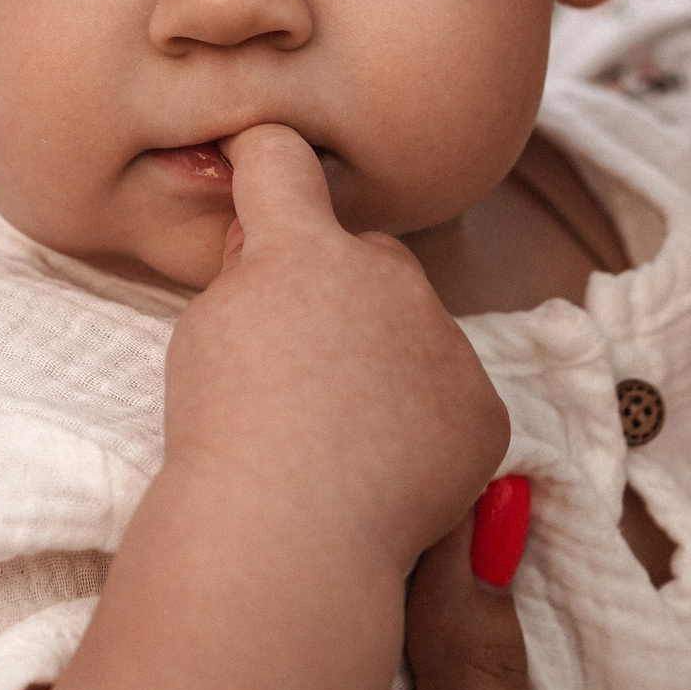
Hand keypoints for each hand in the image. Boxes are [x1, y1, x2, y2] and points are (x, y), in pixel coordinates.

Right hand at [163, 125, 510, 575]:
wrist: (288, 531)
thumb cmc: (223, 434)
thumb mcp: (208, 331)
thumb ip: (248, 277)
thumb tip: (271, 250)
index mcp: (305, 248)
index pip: (283, 160)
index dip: (267, 158)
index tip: (263, 159)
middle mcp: (388, 273)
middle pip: (368, 258)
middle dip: (342, 293)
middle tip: (301, 370)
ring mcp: (444, 339)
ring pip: (415, 333)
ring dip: (388, 363)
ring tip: (340, 436)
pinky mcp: (483, 408)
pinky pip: (452, 401)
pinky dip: (425, 428)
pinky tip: (383, 471)